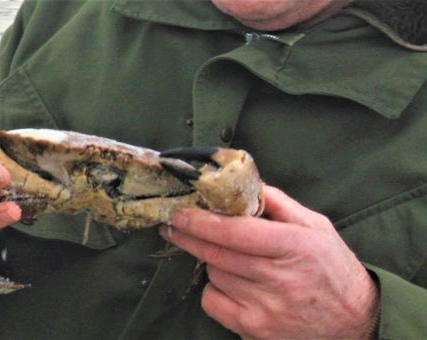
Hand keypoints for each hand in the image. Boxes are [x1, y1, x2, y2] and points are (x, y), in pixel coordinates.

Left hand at [161, 185, 378, 338]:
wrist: (353, 324)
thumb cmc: (332, 269)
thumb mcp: (316, 227)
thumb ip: (278, 203)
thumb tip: (241, 184)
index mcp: (296, 246)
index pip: (235, 232)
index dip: (200, 221)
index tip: (179, 213)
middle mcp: (279, 278)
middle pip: (216, 253)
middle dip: (189, 236)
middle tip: (174, 224)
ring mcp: (264, 307)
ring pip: (213, 274)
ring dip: (213, 262)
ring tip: (232, 259)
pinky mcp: (253, 328)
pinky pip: (212, 301)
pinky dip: (214, 290)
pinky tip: (232, 285)